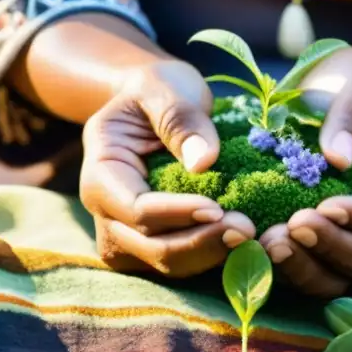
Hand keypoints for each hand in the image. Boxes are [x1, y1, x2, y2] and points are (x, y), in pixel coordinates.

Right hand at [79, 59, 254, 276]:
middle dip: (197, 243)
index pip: (134, 208)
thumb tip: (203, 161)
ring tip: (250, 236)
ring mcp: (126, 234)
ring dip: (207, 256)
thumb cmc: (157, 92)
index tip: (218, 208)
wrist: (154, 105)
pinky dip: (210, 258)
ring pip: (163, 263)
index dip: (176, 213)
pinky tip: (243, 243)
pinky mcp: (150, 246)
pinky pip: (179, 263)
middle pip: (147, 246)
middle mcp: (105, 212)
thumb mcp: (165, 88)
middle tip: (247, 229)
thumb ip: (181, 119)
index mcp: (101, 172)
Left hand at [260, 48, 351, 296]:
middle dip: (337, 247)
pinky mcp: (333, 245)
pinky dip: (294, 269)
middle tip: (293, 228)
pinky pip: (320, 271)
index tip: (326, 206)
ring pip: (350, 274)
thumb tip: (338, 157)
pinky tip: (262, 249)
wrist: (331, 93)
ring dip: (312, 268)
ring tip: (273, 244)